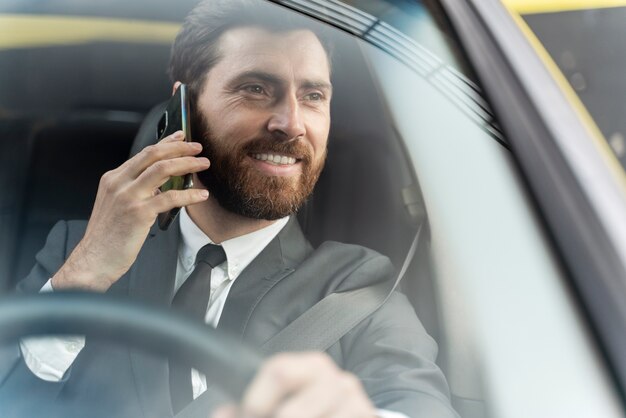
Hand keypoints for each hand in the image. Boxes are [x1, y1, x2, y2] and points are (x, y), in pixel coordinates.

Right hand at [51, 131, 209, 291]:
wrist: (94, 259)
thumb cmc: (107, 236)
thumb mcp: (116, 205)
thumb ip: (134, 190)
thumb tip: (160, 183)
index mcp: (113, 179)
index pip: (144, 154)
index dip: (165, 143)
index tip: (181, 137)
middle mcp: (119, 183)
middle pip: (154, 155)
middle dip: (179, 148)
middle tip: (197, 147)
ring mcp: (128, 197)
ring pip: (162, 170)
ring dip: (187, 164)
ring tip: (202, 164)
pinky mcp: (139, 213)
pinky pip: (170, 197)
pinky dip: (189, 194)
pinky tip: (200, 195)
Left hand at [212, 352, 376, 417]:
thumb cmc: (312, 413)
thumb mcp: (279, 405)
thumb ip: (247, 409)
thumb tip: (220, 414)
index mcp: (313, 367)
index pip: (279, 372)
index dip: (256, 402)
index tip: (248, 416)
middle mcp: (339, 382)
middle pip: (289, 414)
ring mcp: (356, 404)